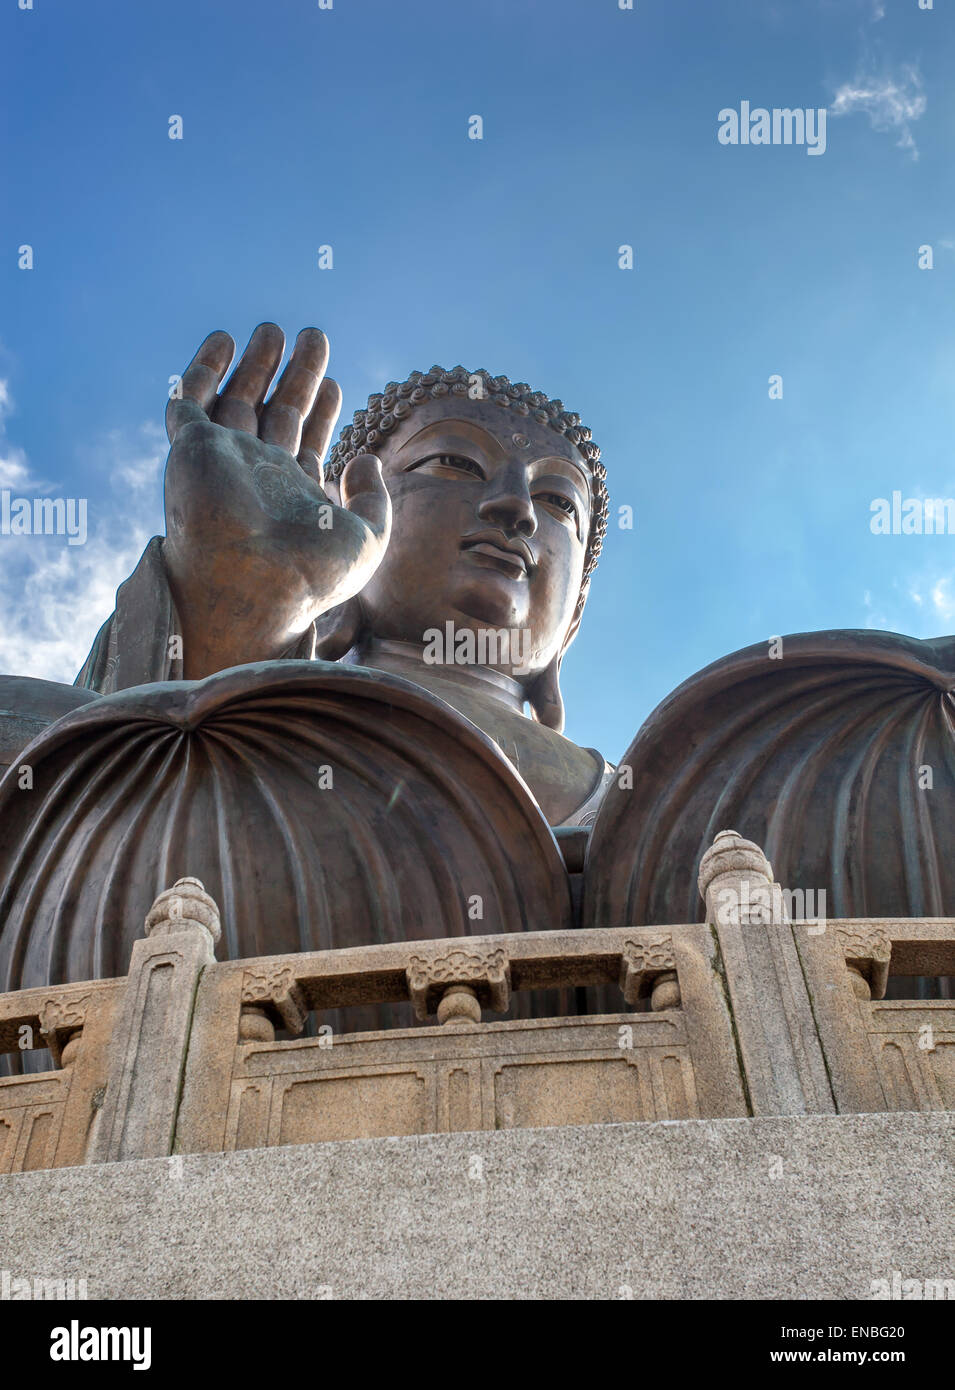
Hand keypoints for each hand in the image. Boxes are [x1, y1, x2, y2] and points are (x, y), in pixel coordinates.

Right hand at [162, 324, 390, 676]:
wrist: (251, 586)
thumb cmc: (310, 575)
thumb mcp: (368, 539)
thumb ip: (373, 499)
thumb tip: (367, 459)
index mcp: (294, 497)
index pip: (308, 442)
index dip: (323, 411)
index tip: (336, 384)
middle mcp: (258, 476)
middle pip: (278, 414)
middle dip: (297, 376)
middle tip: (315, 336)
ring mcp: (223, 460)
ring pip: (239, 400)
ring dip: (256, 364)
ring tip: (275, 328)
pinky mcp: (192, 449)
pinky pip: (191, 401)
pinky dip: (204, 369)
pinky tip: (224, 339)